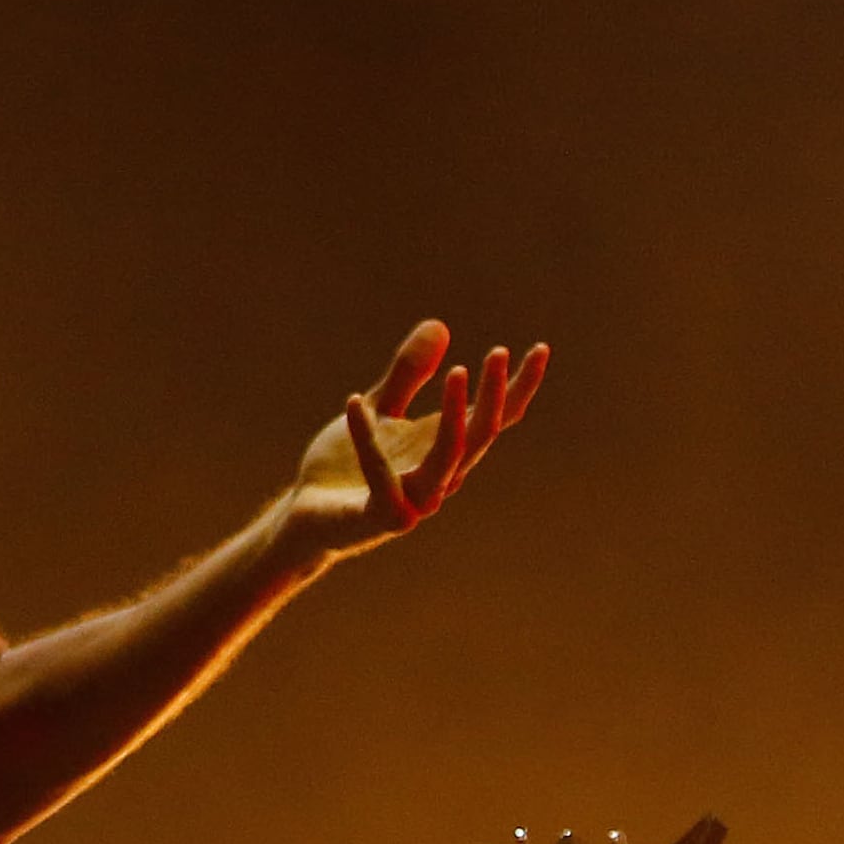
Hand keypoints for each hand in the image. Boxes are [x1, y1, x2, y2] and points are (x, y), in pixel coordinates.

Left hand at [282, 321, 545, 567]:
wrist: (303, 515)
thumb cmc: (344, 465)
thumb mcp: (379, 408)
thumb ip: (407, 373)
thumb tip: (441, 326)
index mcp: (442, 449)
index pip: (493, 420)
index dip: (519, 388)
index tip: (541, 349)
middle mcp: (438, 476)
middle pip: (480, 435)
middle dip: (494, 394)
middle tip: (499, 351)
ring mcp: (414, 500)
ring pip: (450, 458)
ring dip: (455, 415)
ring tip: (457, 371)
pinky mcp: (381, 517)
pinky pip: (382, 477)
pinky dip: (368, 439)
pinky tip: (354, 402)